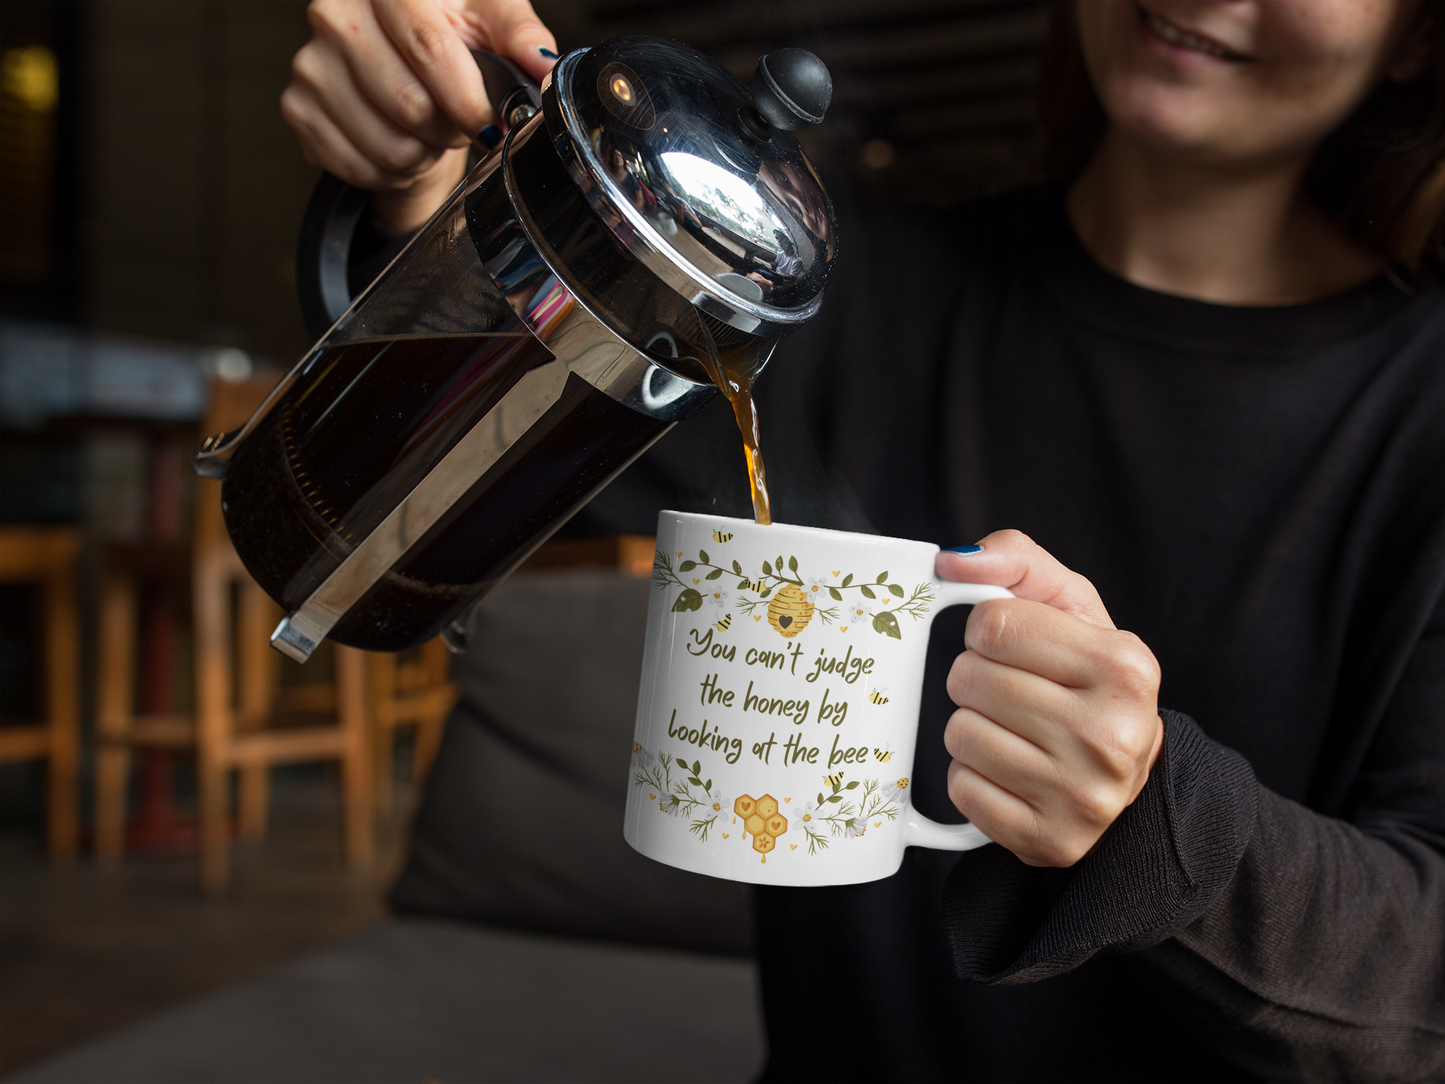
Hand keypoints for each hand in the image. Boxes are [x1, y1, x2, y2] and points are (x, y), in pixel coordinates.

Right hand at [280, 0, 556, 230]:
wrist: (401, 65)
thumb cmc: (449, 36)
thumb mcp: (489, 19)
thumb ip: (518, 36)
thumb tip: (542, 63)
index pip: (427, 46)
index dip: (467, 97)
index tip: (491, 122)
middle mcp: (335, 14)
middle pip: (408, 102)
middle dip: (449, 128)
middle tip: (460, 123)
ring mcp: (311, 64)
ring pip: (386, 144)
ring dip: (423, 154)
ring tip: (431, 133)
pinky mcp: (299, 109)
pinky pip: (359, 166)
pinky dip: (392, 171)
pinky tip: (402, 146)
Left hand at [937, 530, 1163, 867]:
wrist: (1123, 775)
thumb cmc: (1087, 679)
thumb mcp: (1070, 607)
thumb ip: (1015, 560)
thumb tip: (952, 561)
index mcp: (1126, 666)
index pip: (994, 625)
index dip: (987, 630)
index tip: (1011, 645)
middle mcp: (1113, 734)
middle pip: (970, 679)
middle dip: (976, 677)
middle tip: (1012, 691)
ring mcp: (1084, 796)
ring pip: (959, 734)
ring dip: (972, 726)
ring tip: (1014, 730)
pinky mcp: (1050, 841)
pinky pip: (962, 789)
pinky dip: (973, 777)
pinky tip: (1010, 771)